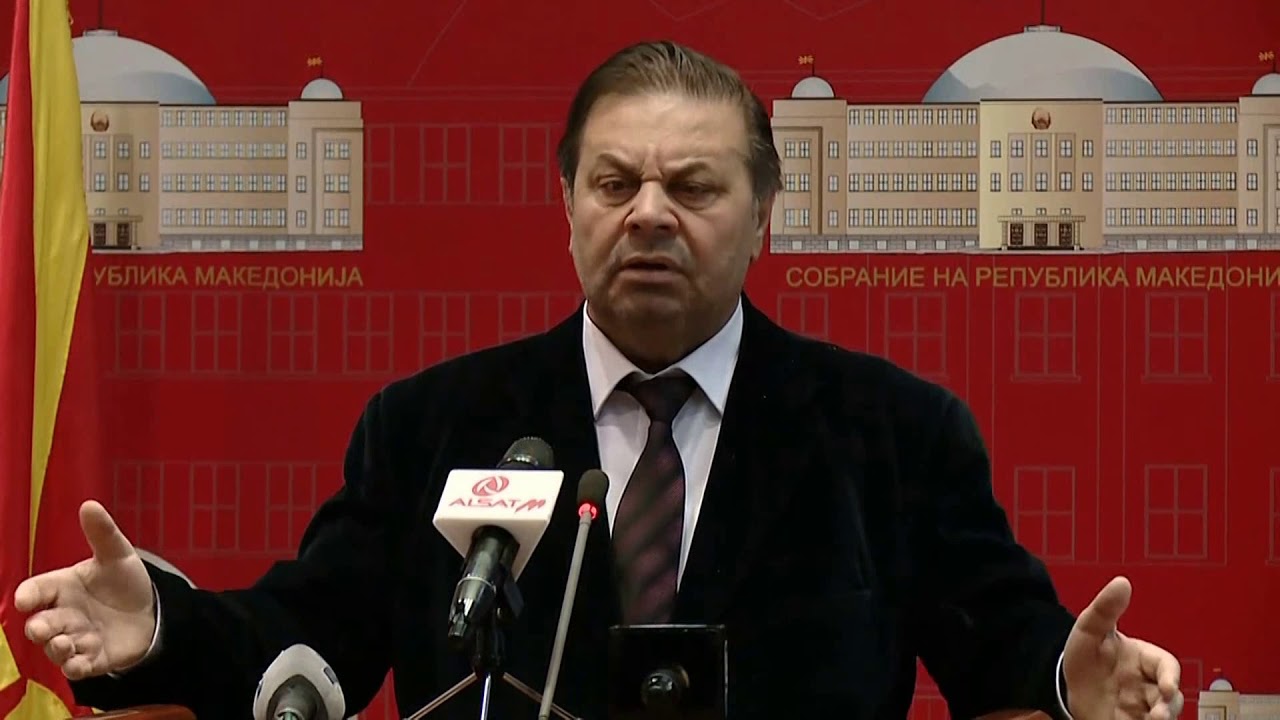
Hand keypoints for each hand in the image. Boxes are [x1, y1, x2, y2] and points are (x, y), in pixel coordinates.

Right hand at [14, 500, 155, 679]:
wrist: (150, 612)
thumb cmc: (123, 582)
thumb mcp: (117, 555)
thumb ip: (102, 534)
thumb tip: (89, 504)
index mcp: (62, 587)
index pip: (36, 590)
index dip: (29, 595)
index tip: (24, 599)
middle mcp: (63, 615)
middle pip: (41, 623)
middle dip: (39, 626)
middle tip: (42, 627)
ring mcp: (75, 639)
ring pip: (56, 648)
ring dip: (57, 647)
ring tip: (65, 643)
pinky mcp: (92, 659)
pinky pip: (77, 668)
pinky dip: (76, 667)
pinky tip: (79, 663)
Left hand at [1063, 576, 1182, 719]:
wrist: (1065, 687)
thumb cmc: (1086, 656)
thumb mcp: (1088, 630)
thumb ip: (1104, 609)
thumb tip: (1122, 581)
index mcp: (1144, 660)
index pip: (1166, 665)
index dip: (1171, 676)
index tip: (1167, 687)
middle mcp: (1148, 685)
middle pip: (1171, 697)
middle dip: (1169, 707)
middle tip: (1158, 716)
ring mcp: (1142, 707)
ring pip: (1164, 714)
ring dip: (1162, 719)